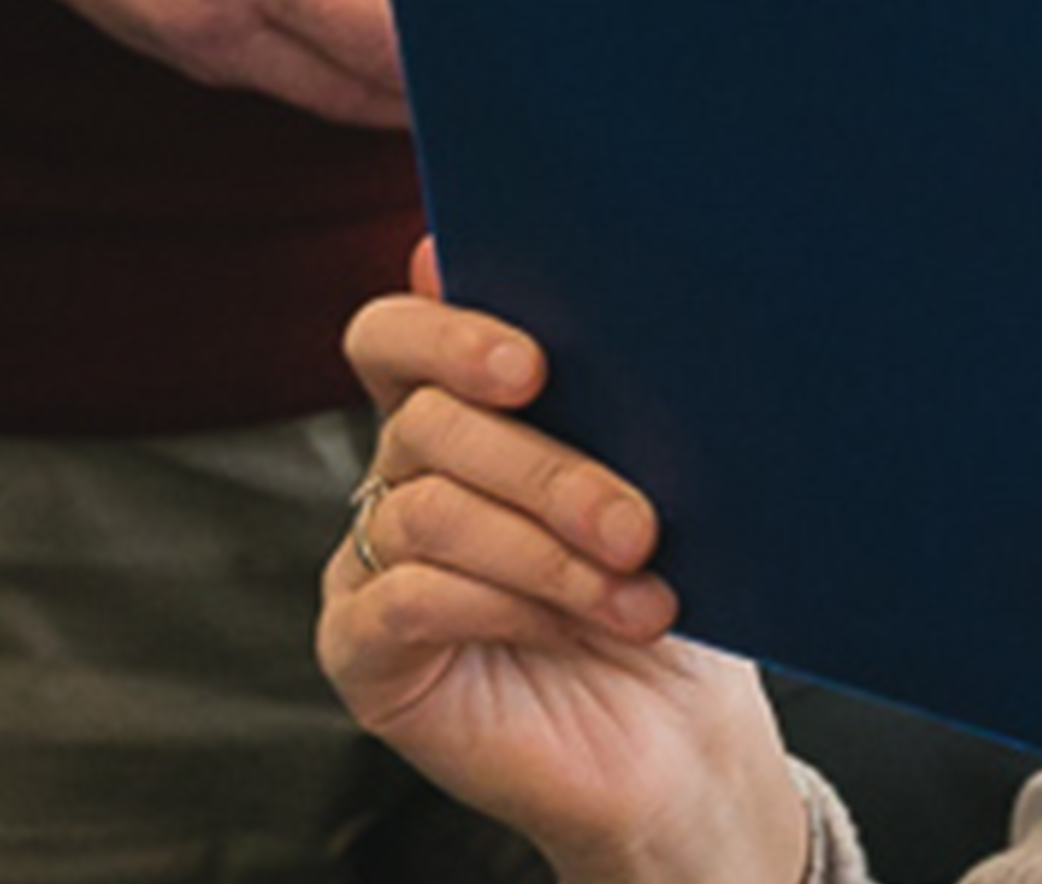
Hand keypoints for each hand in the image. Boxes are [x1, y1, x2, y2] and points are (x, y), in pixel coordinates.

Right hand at [319, 260, 798, 883]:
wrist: (680, 743)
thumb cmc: (669, 595)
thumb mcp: (655, 483)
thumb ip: (603, 392)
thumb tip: (557, 298)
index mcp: (460, 420)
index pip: (394, 341)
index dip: (444, 335)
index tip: (532, 365)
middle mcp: (400, 483)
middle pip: (426, 425)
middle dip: (549, 470)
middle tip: (638, 524)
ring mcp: (371, 567)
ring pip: (430, 512)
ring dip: (550, 553)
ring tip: (640, 597)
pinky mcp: (361, 652)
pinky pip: (408, 599)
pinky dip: (504, 605)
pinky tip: (574, 628)